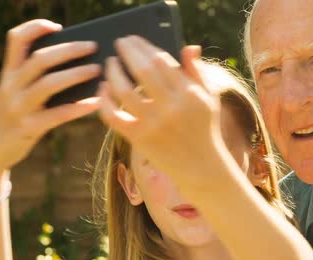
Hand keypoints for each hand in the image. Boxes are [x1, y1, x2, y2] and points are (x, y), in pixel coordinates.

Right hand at [0, 19, 100, 172]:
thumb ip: (38, 78)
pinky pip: (57, 114)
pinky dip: (78, 107)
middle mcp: (11, 86)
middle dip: (69, 50)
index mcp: (10, 73)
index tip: (58, 26)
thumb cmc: (16, 115)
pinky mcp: (28, 128)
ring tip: (97, 70)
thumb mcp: (18, 92)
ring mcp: (18, 107)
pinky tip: (96, 102)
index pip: (17, 40)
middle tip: (93, 47)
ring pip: (48, 84)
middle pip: (40, 60)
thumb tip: (80, 64)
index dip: (36, 28)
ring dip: (76, 75)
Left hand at [98, 36, 227, 192]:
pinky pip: (113, 116)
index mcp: (190, 95)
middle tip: (119, 42)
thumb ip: (197, 72)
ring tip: (110, 63)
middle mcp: (171, 108)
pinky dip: (104, 100)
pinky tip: (103, 88)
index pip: (162, 61)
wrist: (201, 167)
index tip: (135, 39)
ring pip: (124, 91)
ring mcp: (153, 124)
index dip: (145, 47)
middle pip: (142, 71)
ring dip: (112, 73)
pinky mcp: (139, 139)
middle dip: (127, 52)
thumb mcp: (209, 99)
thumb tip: (188, 47)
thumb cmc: (204, 127)